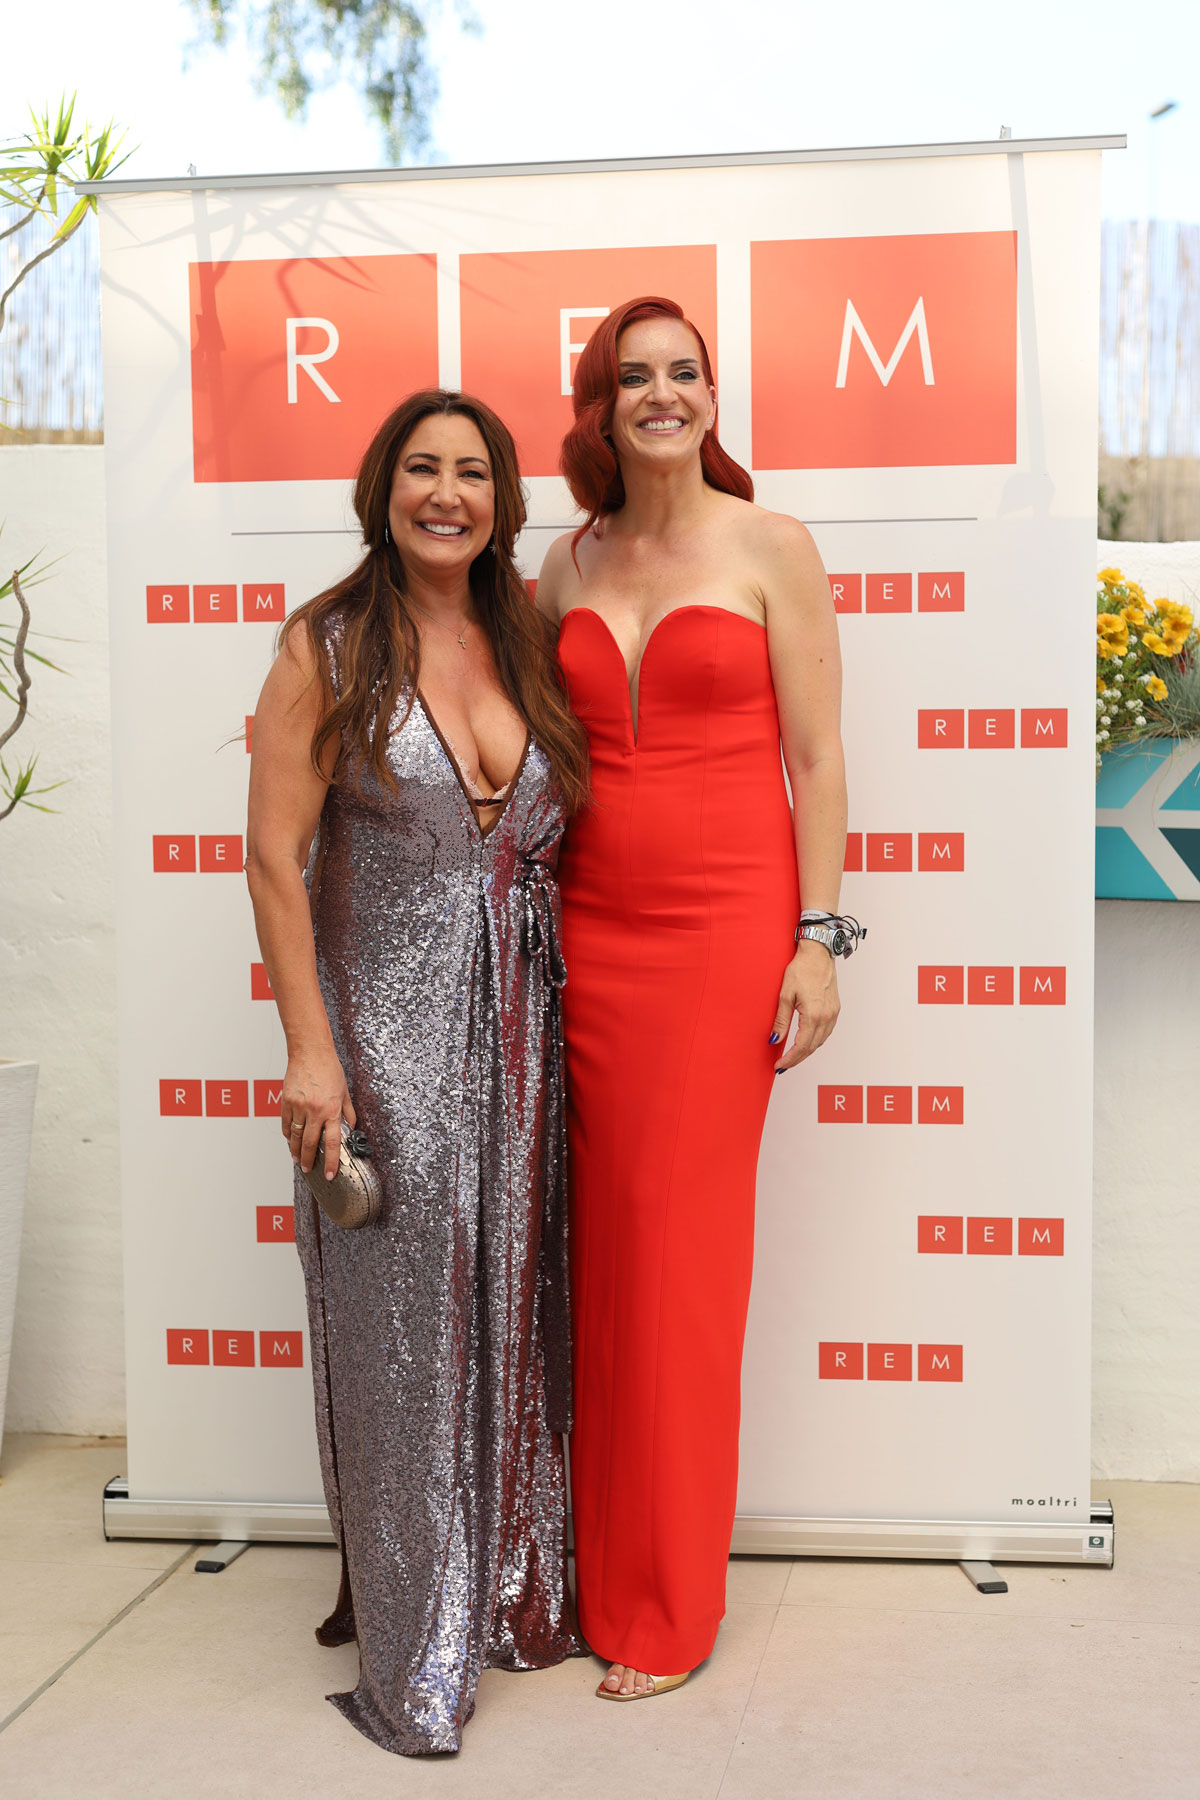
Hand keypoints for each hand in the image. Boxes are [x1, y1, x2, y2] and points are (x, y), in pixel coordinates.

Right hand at [281, 1046, 354, 1179]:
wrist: (310, 1052)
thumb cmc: (329, 1069)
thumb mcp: (345, 1091)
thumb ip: (348, 1112)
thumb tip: (351, 1127)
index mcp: (332, 1110)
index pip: (332, 1143)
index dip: (331, 1162)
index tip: (330, 1175)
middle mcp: (315, 1111)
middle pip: (310, 1144)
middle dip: (309, 1161)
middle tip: (309, 1169)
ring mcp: (298, 1107)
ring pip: (295, 1136)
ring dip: (295, 1150)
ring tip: (298, 1159)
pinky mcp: (286, 1101)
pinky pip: (285, 1123)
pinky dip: (287, 1134)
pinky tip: (289, 1140)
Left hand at [769, 941, 839, 1071]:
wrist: (818, 954)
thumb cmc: (801, 970)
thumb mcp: (785, 994)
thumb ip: (781, 1020)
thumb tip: (774, 1040)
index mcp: (814, 1015)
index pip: (801, 1046)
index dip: (790, 1059)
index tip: (779, 1066)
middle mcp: (827, 1017)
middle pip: (811, 1047)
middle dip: (797, 1059)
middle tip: (783, 1066)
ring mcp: (833, 1014)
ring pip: (820, 1041)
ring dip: (806, 1051)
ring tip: (792, 1056)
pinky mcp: (835, 1009)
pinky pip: (826, 1032)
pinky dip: (816, 1041)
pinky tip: (806, 1041)